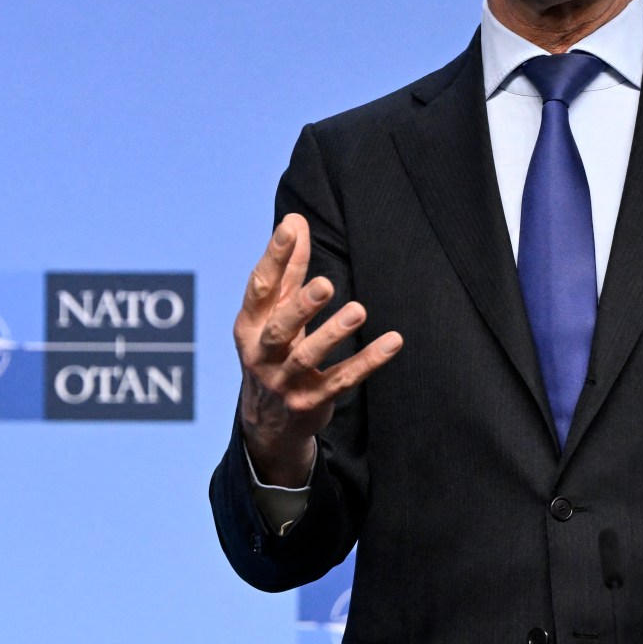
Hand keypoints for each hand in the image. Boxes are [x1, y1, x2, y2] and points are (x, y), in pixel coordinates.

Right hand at [234, 213, 401, 486]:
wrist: (268, 423)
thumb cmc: (273, 351)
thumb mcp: (273, 313)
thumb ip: (286, 268)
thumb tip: (294, 220)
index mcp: (250, 326)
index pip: (260, 288)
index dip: (273, 258)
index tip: (289, 228)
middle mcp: (262, 354)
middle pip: (280, 328)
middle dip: (301, 306)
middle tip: (326, 284)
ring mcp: (286, 381)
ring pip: (308, 357)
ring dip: (333, 333)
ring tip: (358, 310)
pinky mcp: (312, 401)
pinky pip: (342, 380)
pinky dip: (367, 362)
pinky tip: (392, 342)